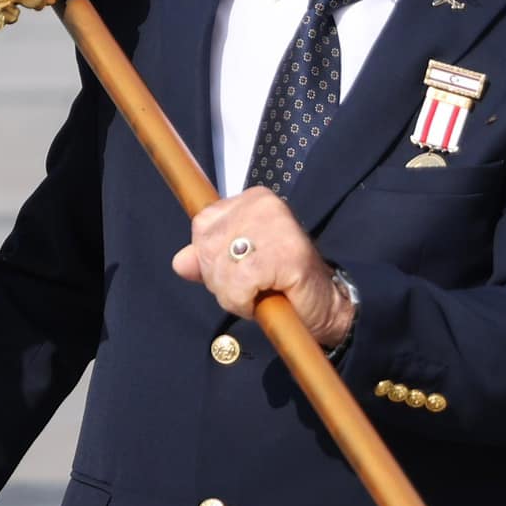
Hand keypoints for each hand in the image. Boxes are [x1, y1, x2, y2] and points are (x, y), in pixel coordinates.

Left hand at [171, 186, 353, 347]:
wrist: (325, 306)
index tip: (241, 268)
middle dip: (222, 279)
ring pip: (220, 268)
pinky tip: (269, 297)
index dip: (212, 257)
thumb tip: (180, 262)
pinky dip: (246, 302)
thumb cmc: (282, 283)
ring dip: (235, 294)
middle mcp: (263, 205)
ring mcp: (276, 226)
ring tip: (262, 292)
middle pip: (207, 248)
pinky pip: (239, 284)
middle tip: (254, 285)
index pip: (202, 226)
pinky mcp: (285, 253)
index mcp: (252, 199)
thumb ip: (207, 259)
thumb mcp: (238, 266)